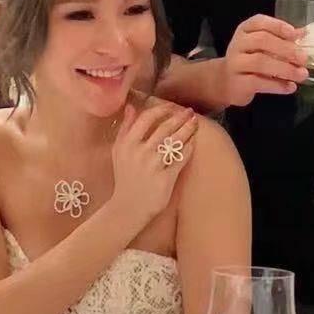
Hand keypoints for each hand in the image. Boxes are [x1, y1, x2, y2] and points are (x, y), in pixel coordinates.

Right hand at [112, 102, 197, 225]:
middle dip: (180, 118)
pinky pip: (181, 158)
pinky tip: (193, 142)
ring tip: (194, 123)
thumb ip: (125, 128)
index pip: (147, 118)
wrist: (128, 207)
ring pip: (175, 141)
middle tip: (190, 112)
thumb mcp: (118, 151)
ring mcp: (153, 166)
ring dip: (187, 129)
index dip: (162, 110)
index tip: (172, 107)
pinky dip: (189, 148)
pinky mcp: (166, 178)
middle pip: (165, 128)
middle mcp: (140, 153)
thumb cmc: (124, 176)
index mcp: (128, 144)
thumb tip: (130, 106)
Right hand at [219, 15, 308, 106]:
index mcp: (245, 30)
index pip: (259, 22)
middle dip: (286, 49)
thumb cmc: (248, 60)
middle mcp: (238, 44)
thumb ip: (281, 39)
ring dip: (285, 69)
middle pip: (261, 40)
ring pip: (260, 62)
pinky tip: (290, 87)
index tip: (295, 34)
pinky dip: (277, 85)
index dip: (278, 26)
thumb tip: (304, 32)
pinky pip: (258, 82)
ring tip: (302, 75)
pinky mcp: (237, 83)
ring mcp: (236, 64)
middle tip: (304, 58)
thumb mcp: (262, 46)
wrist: (225, 82)